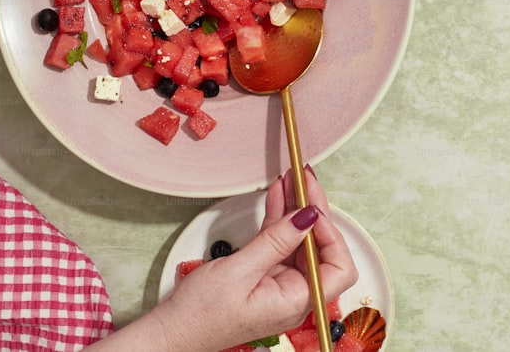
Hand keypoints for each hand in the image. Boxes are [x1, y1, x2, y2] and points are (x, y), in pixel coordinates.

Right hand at [87, 167, 357, 351]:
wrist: (170, 332)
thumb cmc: (200, 314)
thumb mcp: (240, 272)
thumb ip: (277, 241)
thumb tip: (309, 216)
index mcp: (297, 301)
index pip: (339, 268)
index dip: (331, 234)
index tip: (312, 208)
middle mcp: (295, 293)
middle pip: (320, 248)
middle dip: (314, 211)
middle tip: (304, 179)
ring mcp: (280, 282)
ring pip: (299, 240)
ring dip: (296, 208)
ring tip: (293, 177)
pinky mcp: (264, 273)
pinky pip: (279, 241)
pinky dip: (279, 217)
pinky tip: (277, 192)